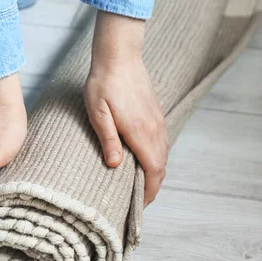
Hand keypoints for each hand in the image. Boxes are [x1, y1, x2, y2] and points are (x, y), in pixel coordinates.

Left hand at [84, 11, 168, 206]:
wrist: (120, 54)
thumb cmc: (103, 83)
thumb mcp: (98, 112)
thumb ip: (108, 139)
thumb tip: (114, 166)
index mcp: (140, 132)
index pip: (153, 170)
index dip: (149, 191)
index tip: (140, 206)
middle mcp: (154, 129)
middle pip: (161, 166)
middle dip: (153, 186)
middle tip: (138, 200)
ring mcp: (158, 120)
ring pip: (163, 154)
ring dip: (155, 172)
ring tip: (140, 184)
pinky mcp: (156, 113)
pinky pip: (162, 142)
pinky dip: (156, 157)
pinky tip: (143, 159)